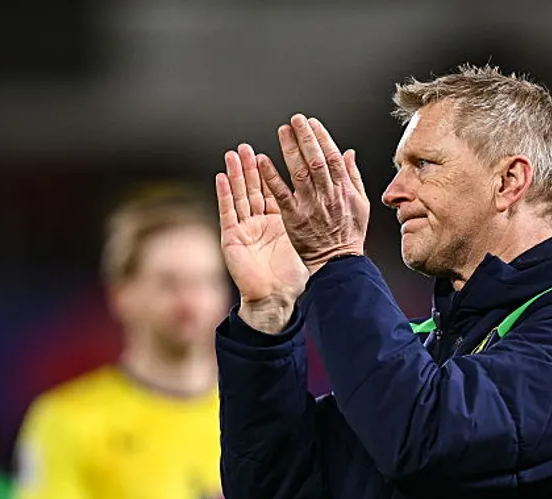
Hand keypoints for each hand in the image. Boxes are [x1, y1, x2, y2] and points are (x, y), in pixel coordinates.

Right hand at [217, 144, 308, 332]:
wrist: (277, 299)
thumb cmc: (294, 275)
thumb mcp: (308, 240)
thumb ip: (316, 215)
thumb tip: (330, 197)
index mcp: (279, 221)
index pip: (276, 189)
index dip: (273, 171)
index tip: (274, 154)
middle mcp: (260, 223)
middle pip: (254, 188)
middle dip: (251, 166)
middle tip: (246, 146)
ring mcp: (245, 229)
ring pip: (239, 195)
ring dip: (236, 174)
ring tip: (233, 154)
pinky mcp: (233, 239)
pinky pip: (228, 212)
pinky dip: (224, 194)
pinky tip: (221, 177)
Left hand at [256, 114, 370, 272]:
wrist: (338, 263)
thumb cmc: (349, 235)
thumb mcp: (361, 204)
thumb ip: (353, 176)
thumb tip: (348, 152)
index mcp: (345, 190)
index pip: (333, 156)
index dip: (322, 137)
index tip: (312, 123)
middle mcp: (328, 195)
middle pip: (316, 159)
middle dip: (306, 137)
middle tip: (295, 119)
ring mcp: (311, 206)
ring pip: (300, 172)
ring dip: (289, 149)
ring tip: (282, 131)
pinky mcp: (294, 218)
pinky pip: (281, 194)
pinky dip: (272, 176)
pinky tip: (263, 161)